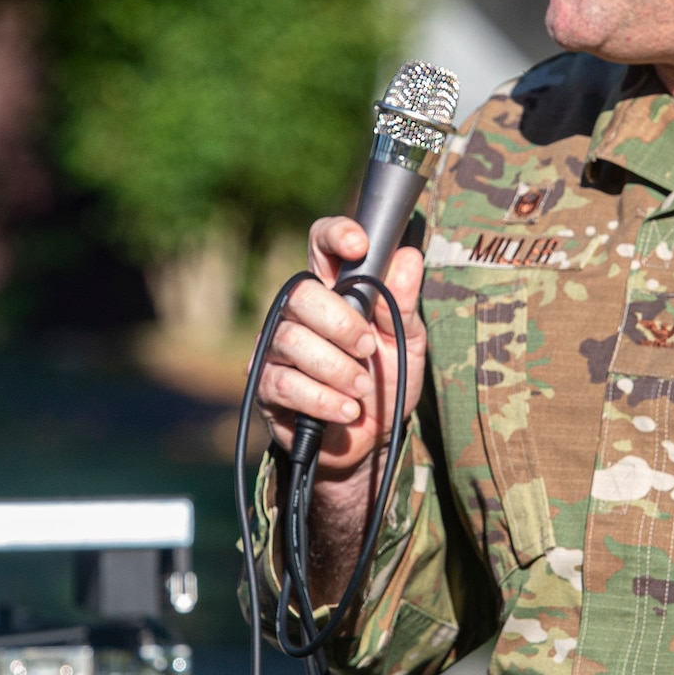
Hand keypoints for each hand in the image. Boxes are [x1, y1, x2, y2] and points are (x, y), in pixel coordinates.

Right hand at [257, 217, 427, 509]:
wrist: (373, 439)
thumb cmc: (387, 380)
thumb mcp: (407, 342)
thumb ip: (403, 303)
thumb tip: (407, 257)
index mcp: (334, 290)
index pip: (321, 244)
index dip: (335, 235)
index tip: (358, 246)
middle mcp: (298, 313)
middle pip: (301, 293)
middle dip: (341, 323)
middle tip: (368, 347)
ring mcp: (277, 348)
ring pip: (292, 340)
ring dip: (337, 368)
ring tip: (362, 387)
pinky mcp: (266, 386)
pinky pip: (286, 383)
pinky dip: (325, 399)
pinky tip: (347, 410)